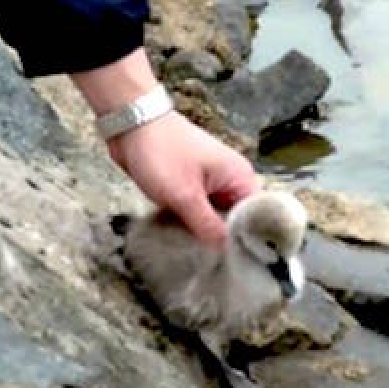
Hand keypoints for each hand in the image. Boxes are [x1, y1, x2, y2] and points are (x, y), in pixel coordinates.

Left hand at [108, 110, 258, 247]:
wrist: (130, 125)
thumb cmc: (160, 149)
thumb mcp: (185, 195)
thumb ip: (207, 226)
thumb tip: (225, 250)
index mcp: (240, 176)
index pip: (257, 216)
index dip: (250, 239)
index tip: (239, 261)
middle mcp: (229, 180)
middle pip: (236, 220)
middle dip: (224, 239)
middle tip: (213, 263)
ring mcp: (209, 183)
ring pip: (214, 218)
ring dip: (203, 232)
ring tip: (196, 253)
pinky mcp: (190, 186)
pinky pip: (197, 212)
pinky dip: (189, 223)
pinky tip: (182, 238)